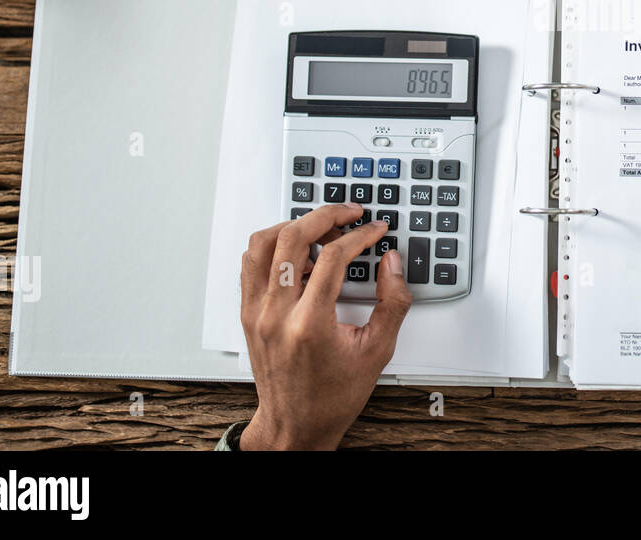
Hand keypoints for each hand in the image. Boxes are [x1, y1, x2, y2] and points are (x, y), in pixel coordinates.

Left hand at [237, 203, 411, 449]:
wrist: (294, 425)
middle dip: (326, 215)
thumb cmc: (332, 396)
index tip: (375, 231)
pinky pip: (251, 263)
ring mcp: (256, 312)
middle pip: (292, 237)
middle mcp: (276, 314)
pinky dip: (274, 246)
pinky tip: (299, 252)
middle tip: (349, 213)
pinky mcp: (248, 313)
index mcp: (309, 325)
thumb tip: (391, 263)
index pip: (334, 257)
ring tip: (320, 228)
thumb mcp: (377, 351)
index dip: (360, 235)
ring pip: (262, 243)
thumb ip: (392, 302)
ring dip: (293, 226)